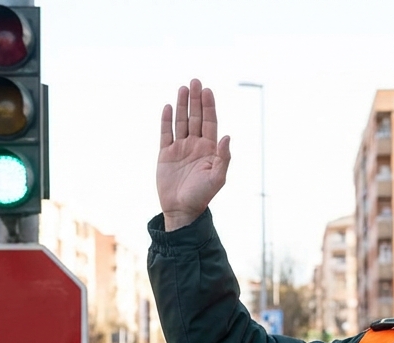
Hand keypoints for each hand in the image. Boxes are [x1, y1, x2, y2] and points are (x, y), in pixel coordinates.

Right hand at [158, 79, 230, 230]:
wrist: (181, 210)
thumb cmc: (202, 196)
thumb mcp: (218, 178)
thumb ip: (224, 157)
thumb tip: (227, 136)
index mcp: (210, 149)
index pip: (210, 122)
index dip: (209, 106)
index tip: (207, 90)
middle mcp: (195, 145)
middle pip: (195, 117)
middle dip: (195, 100)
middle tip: (195, 81)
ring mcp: (180, 148)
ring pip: (181, 121)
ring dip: (181, 105)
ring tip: (183, 88)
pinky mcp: (165, 154)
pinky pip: (166, 133)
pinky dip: (166, 120)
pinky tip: (167, 106)